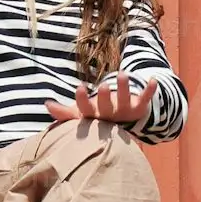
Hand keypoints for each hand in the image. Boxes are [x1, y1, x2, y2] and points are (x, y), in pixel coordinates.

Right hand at [45, 77, 159, 128]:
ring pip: (125, 101)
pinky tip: (153, 80)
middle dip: (105, 98)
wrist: (124, 127)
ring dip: (125, 88)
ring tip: (124, 74)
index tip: (80, 88)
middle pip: (106, 107)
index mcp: (94, 117)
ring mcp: (124, 112)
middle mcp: (109, 116)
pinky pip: (145, 99)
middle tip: (104, 86)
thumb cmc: (97, 118)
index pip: (86, 110)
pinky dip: (150, 90)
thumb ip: (65, 112)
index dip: (83, 100)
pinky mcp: (139, 108)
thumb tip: (47, 104)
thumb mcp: (81, 115)